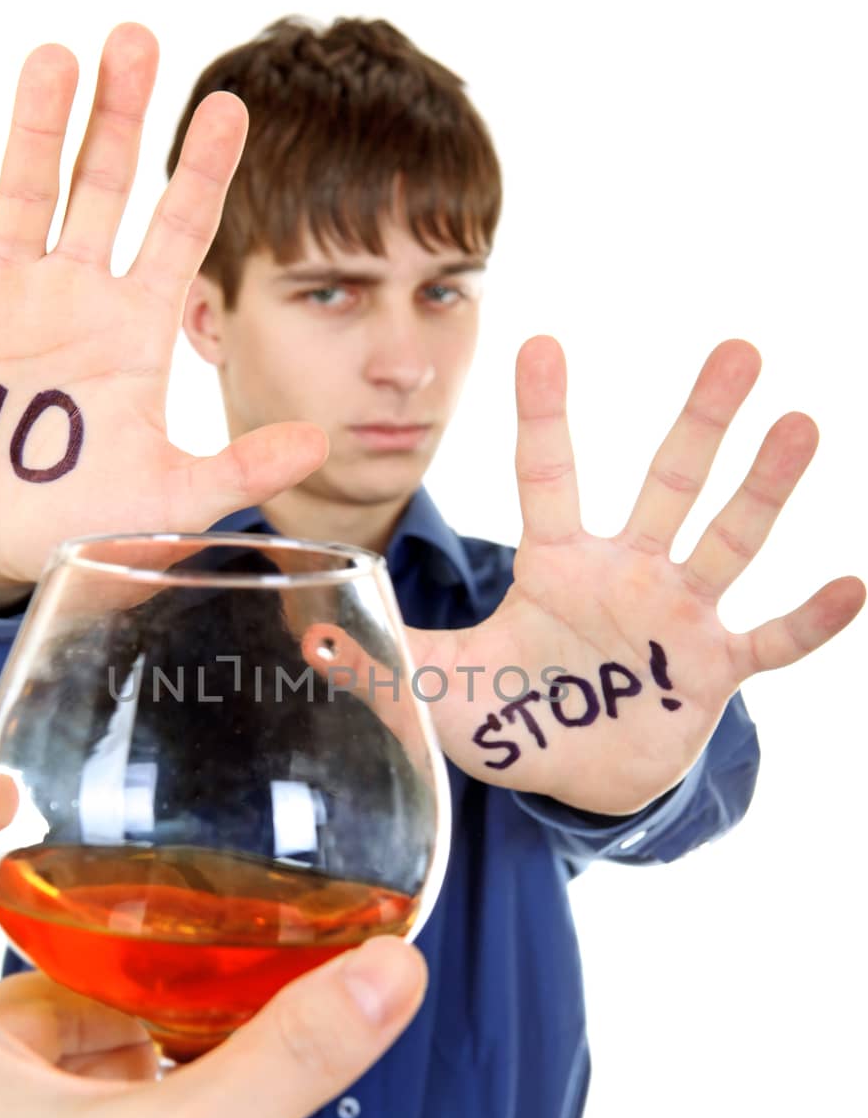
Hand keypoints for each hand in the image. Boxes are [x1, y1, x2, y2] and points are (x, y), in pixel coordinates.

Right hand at [0, 24, 326, 609]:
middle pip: (103, 187)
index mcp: (136, 328)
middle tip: (136, 39)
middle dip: (120, 117)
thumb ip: (240, 470)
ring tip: (53, 56)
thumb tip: (320, 443)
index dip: (203, 172)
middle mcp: (76, 296)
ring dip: (34, 128)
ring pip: (22, 194)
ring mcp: (6, 300)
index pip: (179, 233)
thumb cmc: (85, 520)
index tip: (231, 106)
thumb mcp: (170, 501)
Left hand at [415, 338, 864, 813]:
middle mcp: (628, 572)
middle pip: (667, 482)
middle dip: (701, 419)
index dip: (544, 415)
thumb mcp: (444, 689)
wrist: (577, 776)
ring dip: (765, 489)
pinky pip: (770, 641)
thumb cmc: (513, 716)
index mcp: (559, 565)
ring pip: (728, 540)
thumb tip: (306, 643)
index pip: (548, 476)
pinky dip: (809, 621)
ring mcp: (678, 617)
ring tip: (802, 423)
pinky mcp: (714, 669)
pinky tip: (854, 584)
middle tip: (737, 348)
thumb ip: (387, 662)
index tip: (542, 341)